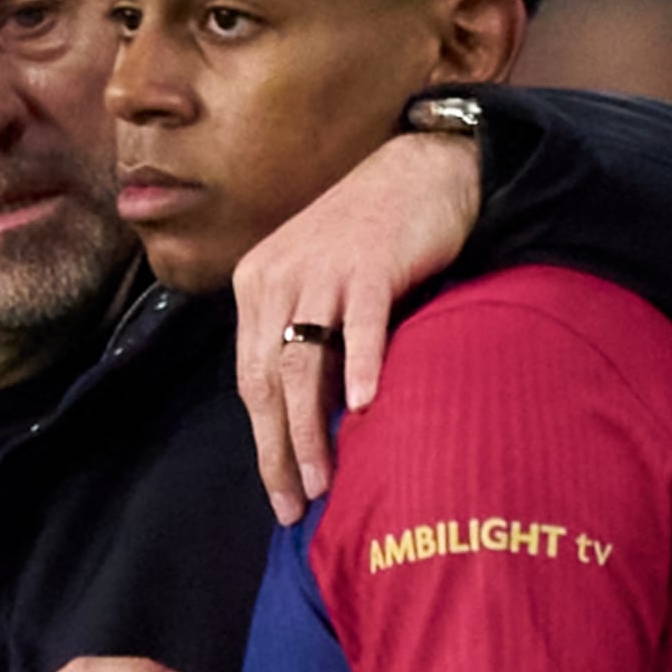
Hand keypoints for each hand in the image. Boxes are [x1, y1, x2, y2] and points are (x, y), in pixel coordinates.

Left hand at [232, 127, 479, 523]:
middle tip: (296, 504)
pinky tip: (364, 408)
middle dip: (278, 450)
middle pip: (267, 379)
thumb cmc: (373, 237)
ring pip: (303, 362)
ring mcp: (324, 270)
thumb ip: (306, 340)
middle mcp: (278, 277)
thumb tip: (307, 422)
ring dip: (310, 428)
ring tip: (324, 479)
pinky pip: (362, 324)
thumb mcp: (320, 284)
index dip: (263, 443)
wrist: (422, 168)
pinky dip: (362, 366)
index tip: (280, 495)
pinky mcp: (372, 262)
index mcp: (256, 284)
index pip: (250, 379)